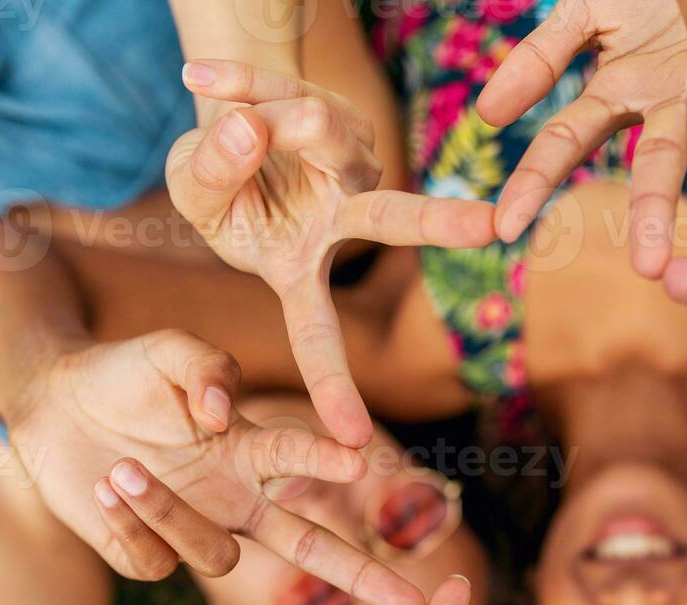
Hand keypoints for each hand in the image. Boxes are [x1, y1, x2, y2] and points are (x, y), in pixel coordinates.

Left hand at [10, 329, 424, 604]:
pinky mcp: (148, 556)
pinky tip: (105, 488)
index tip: (357, 458)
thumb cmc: (125, 374)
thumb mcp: (165, 350)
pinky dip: (130, 526)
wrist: (52, 407)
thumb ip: (204, 368)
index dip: (326, 461)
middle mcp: (238, 499)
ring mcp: (197, 531)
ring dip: (171, 513)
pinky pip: (156, 563)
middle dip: (365, 578)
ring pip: (218, 556)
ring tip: (123, 467)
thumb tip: (220, 416)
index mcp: (252, 451)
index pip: (302, 462)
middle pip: (315, 549)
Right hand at [167, 60, 495, 447]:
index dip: (332, 386)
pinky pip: (282, 89)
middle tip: (492, 224)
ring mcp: (353, 161)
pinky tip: (203, 81)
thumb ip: (212, 173)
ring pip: (315, 129)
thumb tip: (253, 129)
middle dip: (439, 218)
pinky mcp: (345, 112)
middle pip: (394, 218)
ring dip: (264, 118)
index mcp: (300, 267)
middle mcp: (345, 216)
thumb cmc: (218, 183)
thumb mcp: (193, 190)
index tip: (356, 442)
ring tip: (235, 124)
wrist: (234, 117)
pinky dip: (237, 82)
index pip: (317, 335)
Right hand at [480, 0, 686, 277]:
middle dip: (653, 212)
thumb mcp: (585, 15)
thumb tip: (489, 116)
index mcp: (621, 92)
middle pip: (660, 161)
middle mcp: (672, 100)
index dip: (534, 184)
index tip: (505, 229)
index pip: (569, 142)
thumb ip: (541, 60)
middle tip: (648, 267)